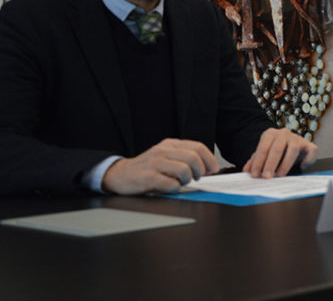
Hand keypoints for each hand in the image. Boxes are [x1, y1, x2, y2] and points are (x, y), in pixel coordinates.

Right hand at [102, 138, 218, 194]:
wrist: (119, 174)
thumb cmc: (146, 167)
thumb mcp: (165, 155)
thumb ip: (183, 157)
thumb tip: (207, 168)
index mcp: (170, 144)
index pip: (198, 147)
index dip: (209, 159)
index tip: (213, 169)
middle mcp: (163, 151)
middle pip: (193, 158)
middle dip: (200, 171)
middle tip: (197, 178)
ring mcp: (155, 163)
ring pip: (184, 169)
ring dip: (187, 180)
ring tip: (181, 182)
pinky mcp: (148, 177)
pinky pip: (171, 183)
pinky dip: (175, 188)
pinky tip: (170, 187)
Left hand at [243, 128, 318, 178]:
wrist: (290, 144)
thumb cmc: (275, 151)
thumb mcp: (263, 154)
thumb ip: (255, 160)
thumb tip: (247, 169)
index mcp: (271, 134)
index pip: (263, 147)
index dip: (258, 162)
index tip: (255, 174)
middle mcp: (284, 134)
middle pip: (277, 147)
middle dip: (271, 163)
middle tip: (267, 176)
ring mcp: (297, 138)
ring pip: (293, 148)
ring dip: (285, 163)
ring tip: (280, 175)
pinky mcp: (308, 144)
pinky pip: (311, 150)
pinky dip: (307, 159)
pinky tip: (302, 167)